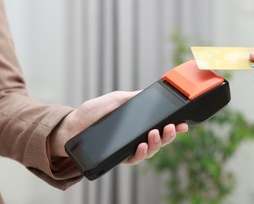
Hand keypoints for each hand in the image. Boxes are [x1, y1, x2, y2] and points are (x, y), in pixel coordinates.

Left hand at [49, 91, 187, 164]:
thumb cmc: (91, 112)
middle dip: (169, 135)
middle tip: (171, 128)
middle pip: (159, 139)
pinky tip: (142, 146)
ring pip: (150, 151)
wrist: (71, 126)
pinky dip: (141, 154)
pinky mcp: (119, 157)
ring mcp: (128, 148)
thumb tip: (148, 93)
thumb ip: (131, 98)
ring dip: (157, 143)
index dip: (172, 126)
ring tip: (155, 134)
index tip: (182, 122)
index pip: (159, 125)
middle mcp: (136, 136)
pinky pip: (134, 159)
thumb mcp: (115, 99)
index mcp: (137, 123)